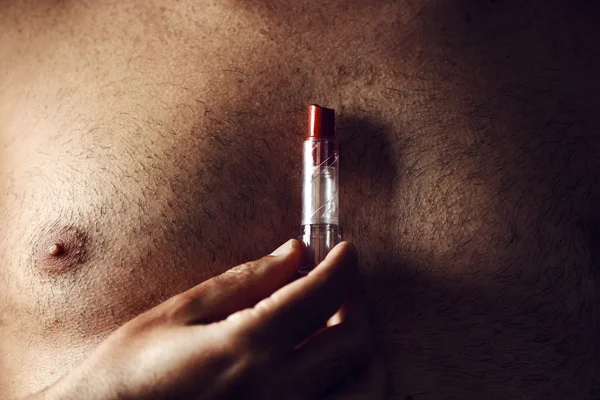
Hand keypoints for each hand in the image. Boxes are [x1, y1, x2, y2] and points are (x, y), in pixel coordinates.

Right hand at [32, 240, 387, 399]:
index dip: (342, 266)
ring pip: (367, 387)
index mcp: (248, 348)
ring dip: (365, 351)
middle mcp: (279, 391)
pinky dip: (350, 384)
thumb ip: (246, 282)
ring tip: (340, 327)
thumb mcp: (180, 314)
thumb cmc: (130, 372)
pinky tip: (326, 367)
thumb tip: (296, 253)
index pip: (321, 295)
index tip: (346, 250)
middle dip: (357, 301)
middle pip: (355, 341)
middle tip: (341, 284)